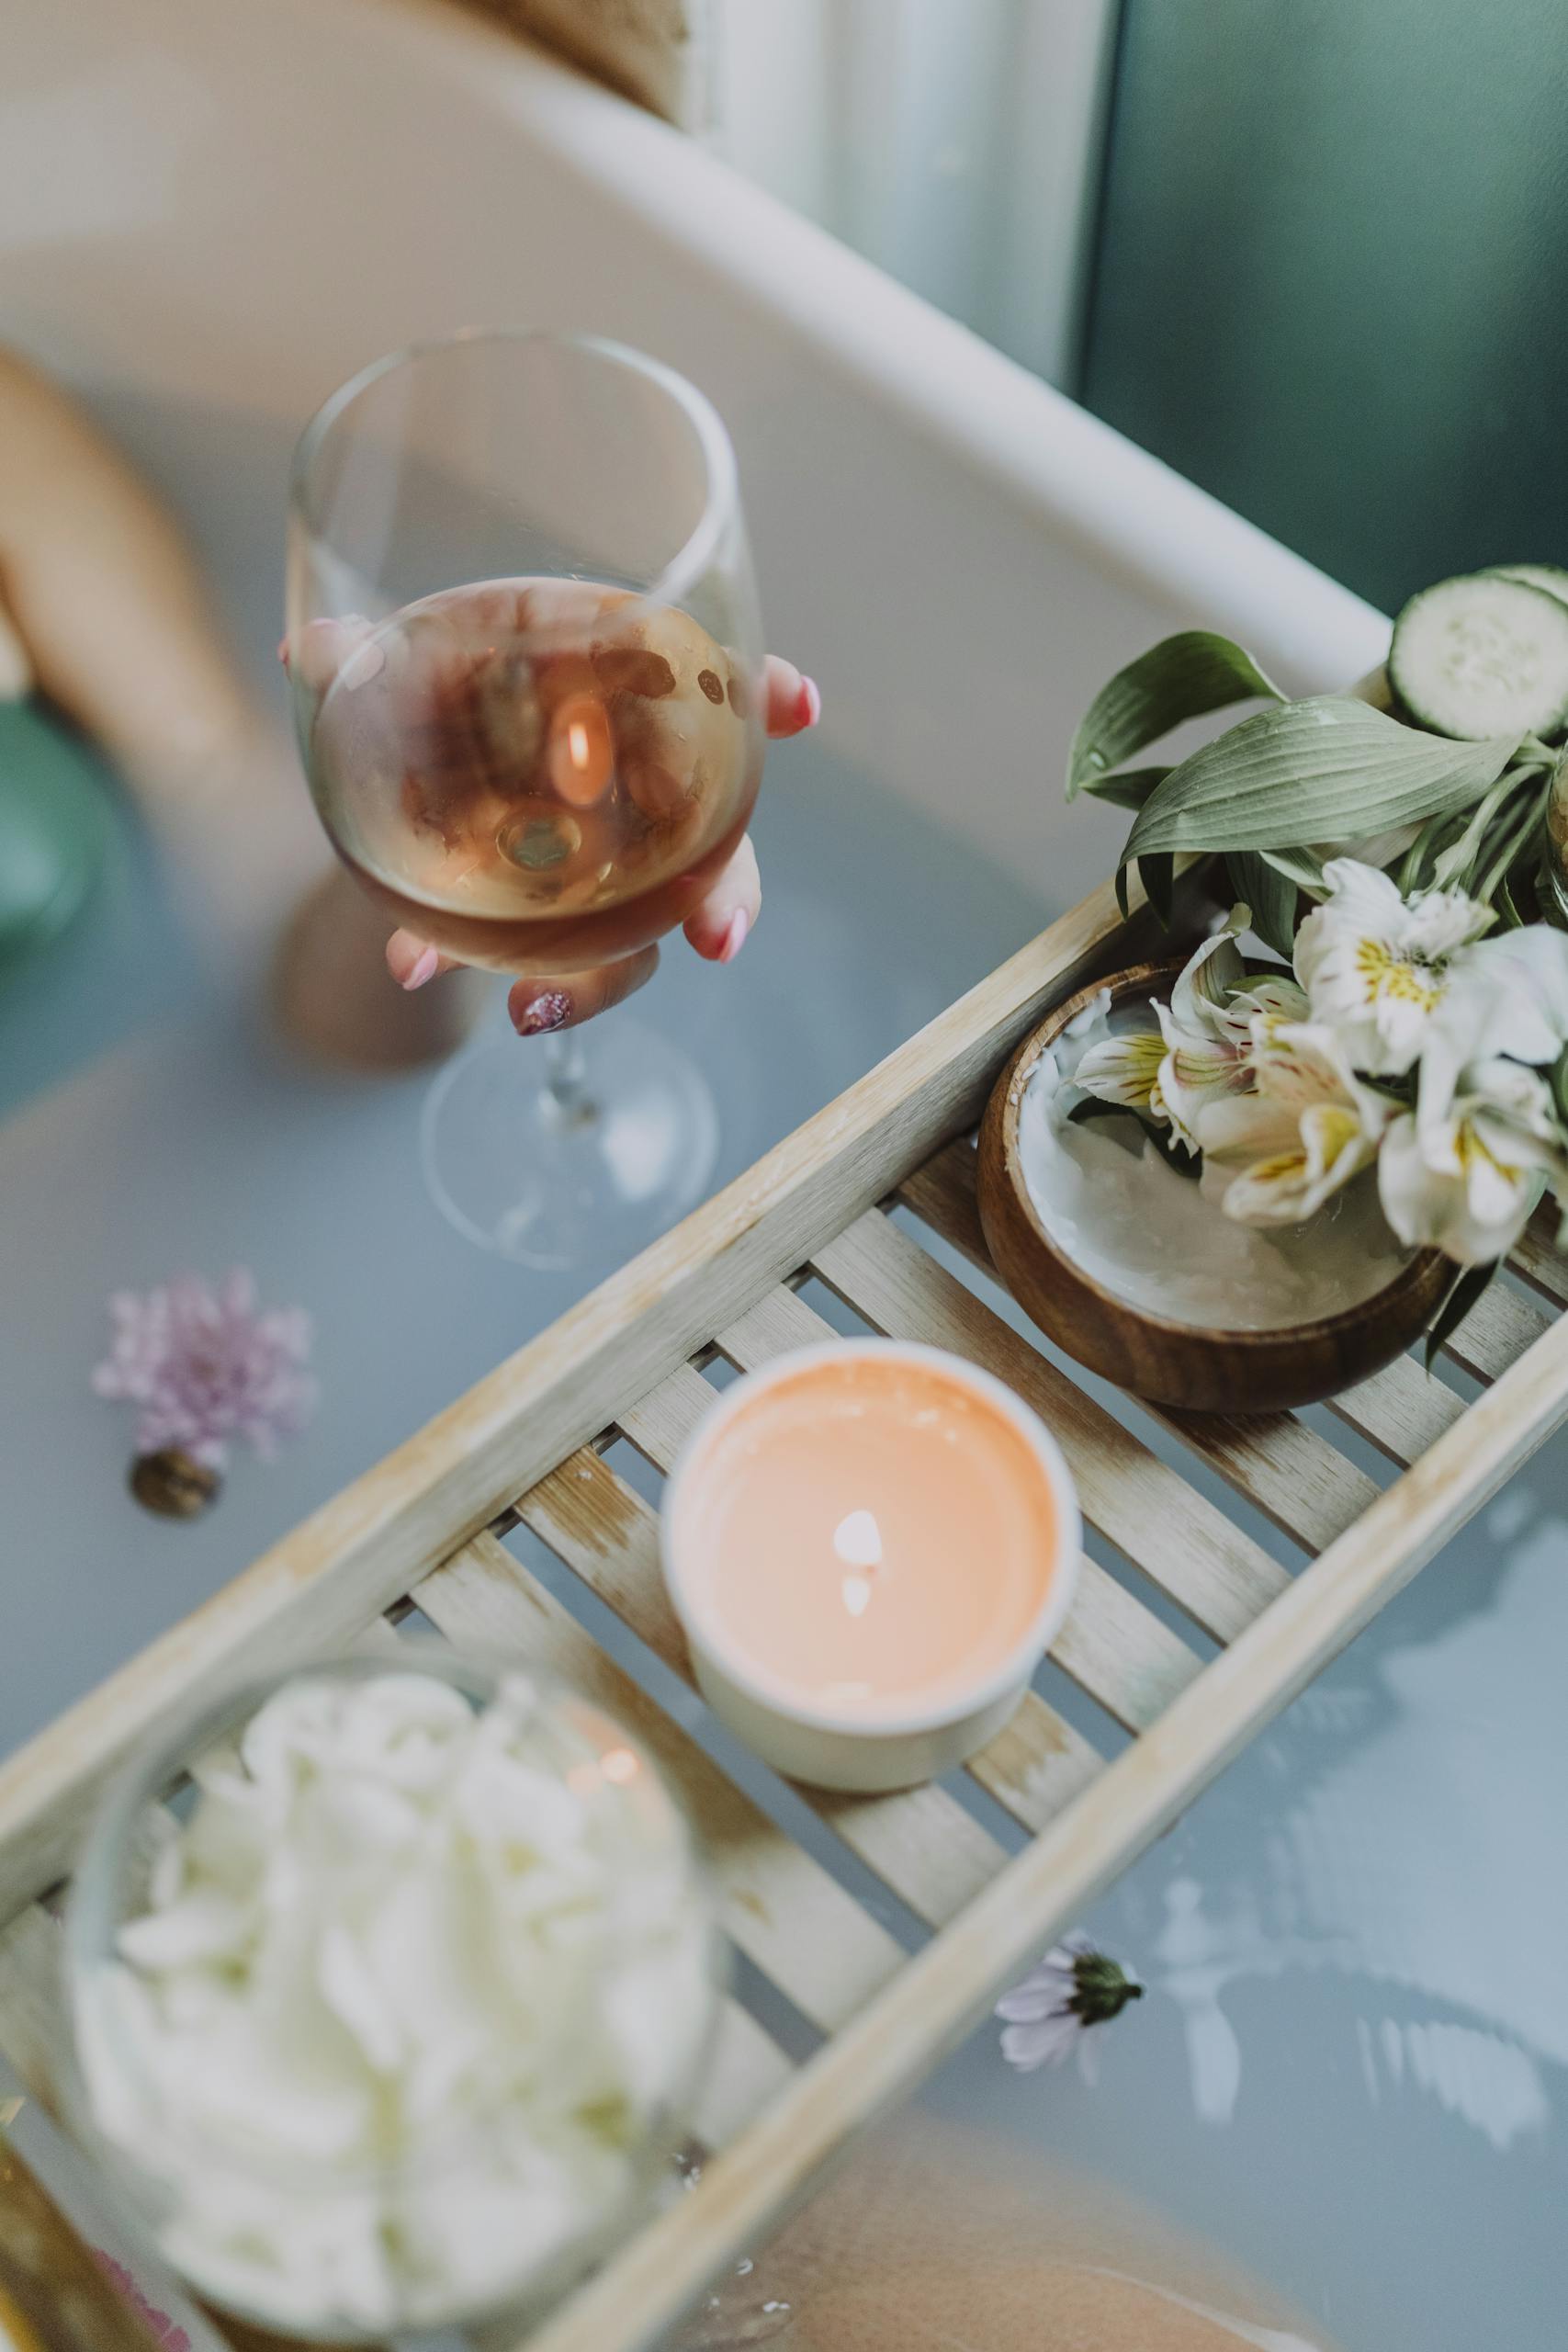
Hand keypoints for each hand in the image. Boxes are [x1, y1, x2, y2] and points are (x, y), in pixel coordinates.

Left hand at [380, 652, 817, 1033]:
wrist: (418, 798)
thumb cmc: (451, 714)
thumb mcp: (408, 685)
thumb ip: (369, 667)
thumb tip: (310, 652)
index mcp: (630, 703)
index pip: (719, 691)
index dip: (763, 695)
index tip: (799, 703)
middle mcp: (649, 792)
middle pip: (720, 846)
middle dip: (727, 893)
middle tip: (719, 936)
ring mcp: (622, 874)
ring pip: (646, 934)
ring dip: (600, 981)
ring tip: (532, 1009)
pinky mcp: (573, 935)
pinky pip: (569, 971)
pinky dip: (524, 988)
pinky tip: (450, 984)